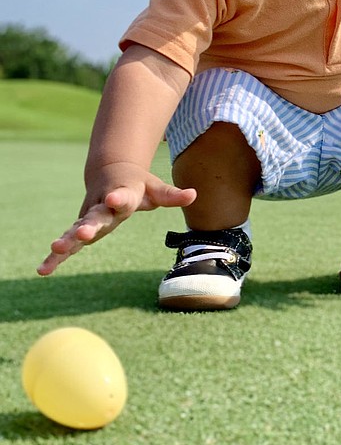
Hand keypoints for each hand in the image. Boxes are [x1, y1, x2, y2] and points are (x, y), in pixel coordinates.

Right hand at [37, 165, 195, 276]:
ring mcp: (89, 219)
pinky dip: (56, 257)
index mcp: (122, 194)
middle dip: (89, 226)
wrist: (109, 174)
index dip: (119, 198)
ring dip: (67, 241)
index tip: (114, 198)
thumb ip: (171, 195)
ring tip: (55, 250)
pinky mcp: (81, 231)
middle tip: (83, 233)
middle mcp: (102, 207)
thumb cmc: (137, 185)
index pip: (122, 197)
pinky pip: (68, 244)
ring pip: (76, 230)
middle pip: (95, 217)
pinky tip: (43, 271)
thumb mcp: (155, 188)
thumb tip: (194, 194)